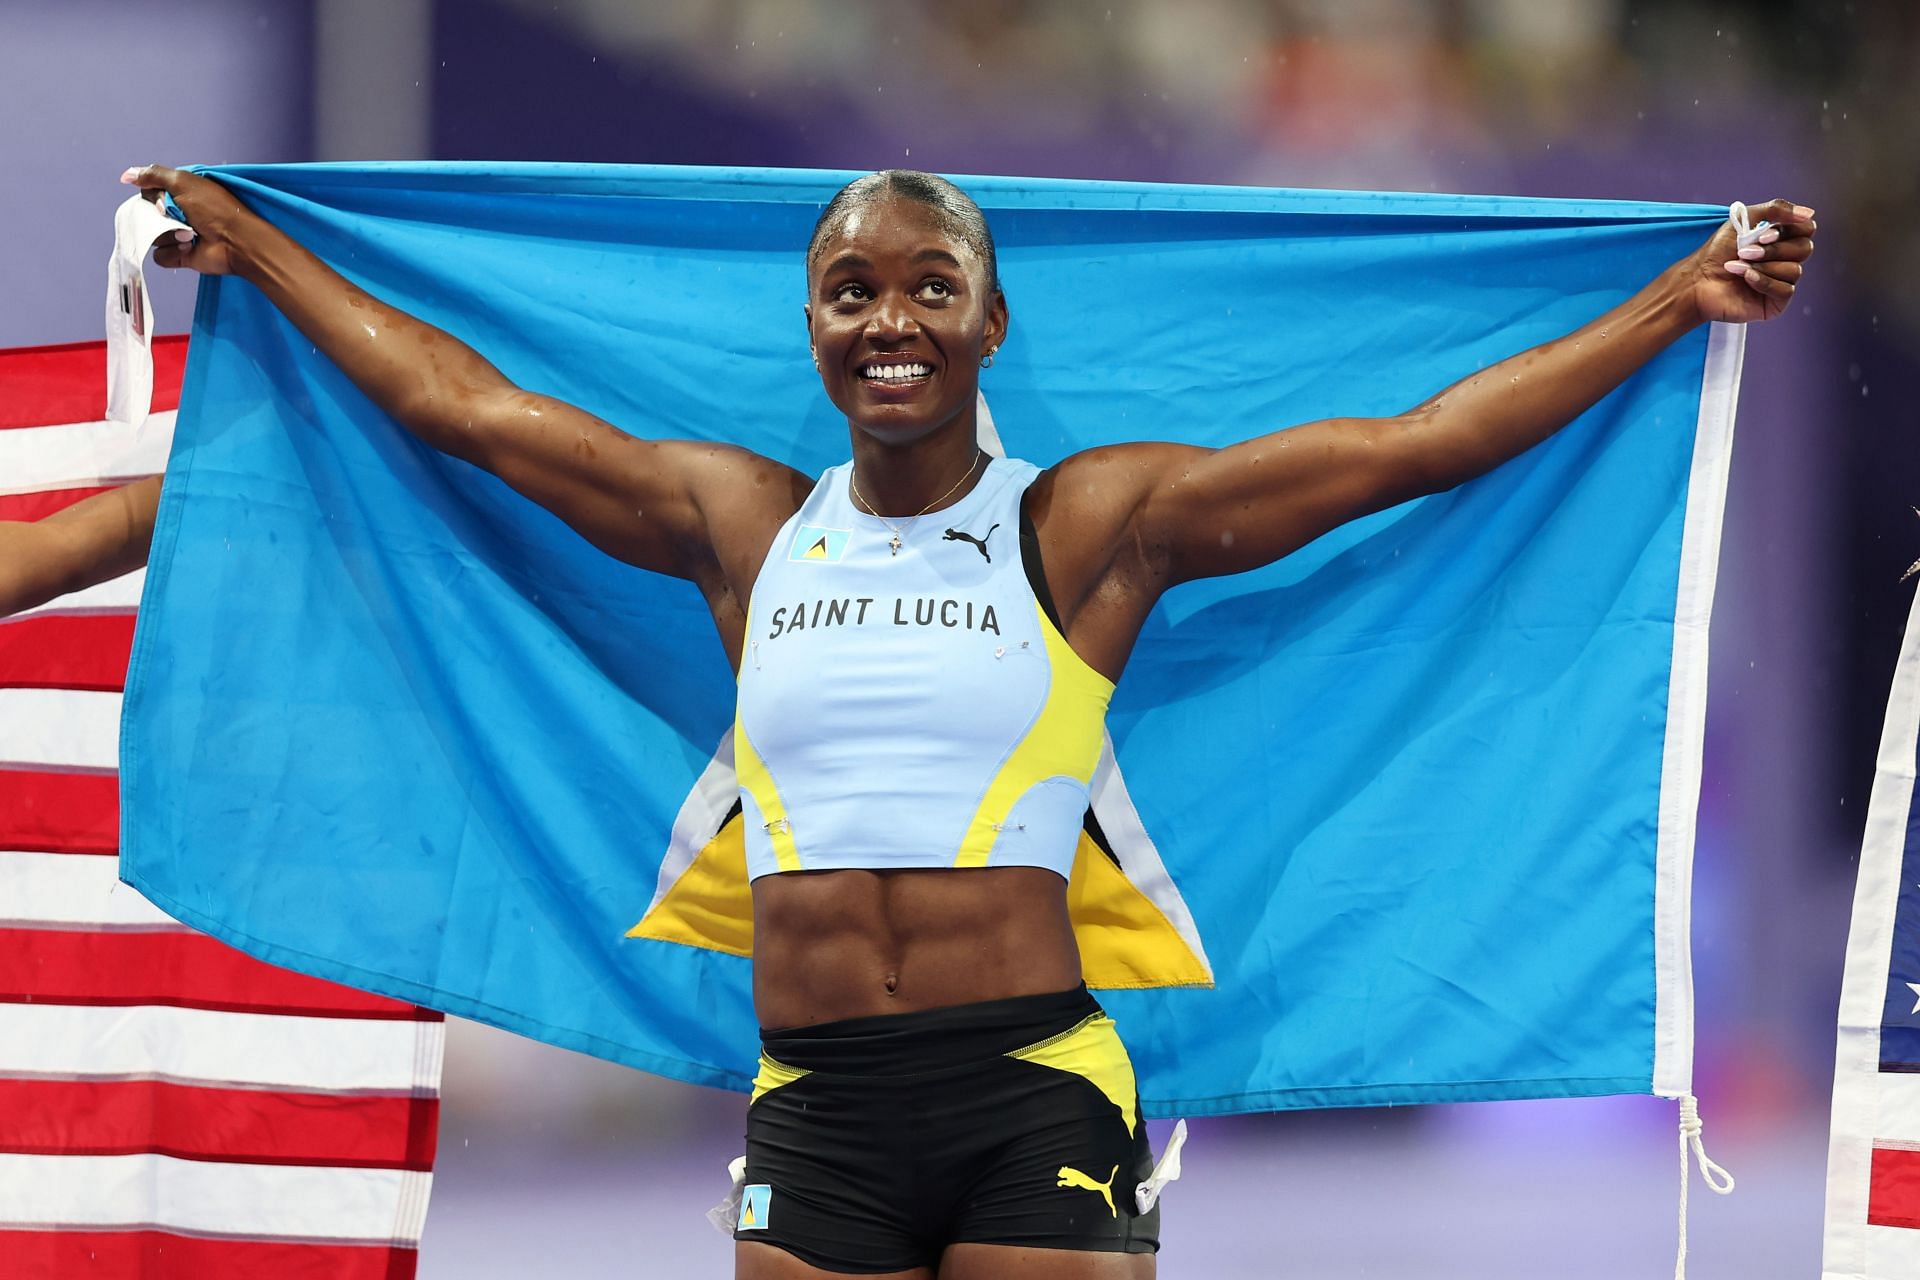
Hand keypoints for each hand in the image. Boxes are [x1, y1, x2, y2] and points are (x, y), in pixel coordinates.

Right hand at [119, 164, 252, 276]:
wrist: (236, 241)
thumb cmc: (215, 209)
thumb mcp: (183, 182)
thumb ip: (154, 175)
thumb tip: (126, 175)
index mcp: (179, 195)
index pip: (149, 193)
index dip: (153, 197)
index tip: (166, 200)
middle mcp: (177, 214)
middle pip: (147, 215)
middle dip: (158, 216)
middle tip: (178, 217)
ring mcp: (178, 236)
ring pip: (151, 236)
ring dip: (169, 235)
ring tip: (190, 235)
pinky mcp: (180, 256)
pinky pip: (160, 256)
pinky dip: (173, 252)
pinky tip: (189, 248)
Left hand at [1684, 197, 1816, 324]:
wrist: (1698, 280)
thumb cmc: (1718, 252)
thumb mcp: (1745, 220)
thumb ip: (1776, 209)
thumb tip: (1809, 213)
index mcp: (1782, 239)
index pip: (1807, 229)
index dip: (1790, 230)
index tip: (1765, 234)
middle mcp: (1786, 259)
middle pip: (1804, 249)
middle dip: (1773, 250)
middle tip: (1746, 252)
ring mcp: (1782, 281)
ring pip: (1795, 270)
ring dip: (1763, 266)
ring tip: (1738, 266)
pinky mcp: (1776, 302)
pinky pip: (1786, 290)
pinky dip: (1763, 282)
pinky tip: (1744, 279)